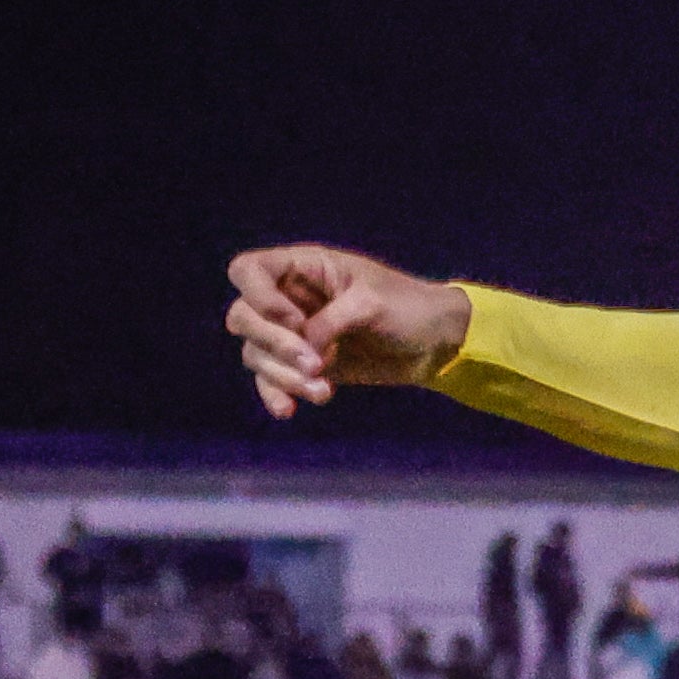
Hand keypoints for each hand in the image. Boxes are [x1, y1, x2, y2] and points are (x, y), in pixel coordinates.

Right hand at [227, 244, 472, 418]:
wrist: (435, 344)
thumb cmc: (408, 308)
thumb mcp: (370, 305)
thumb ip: (328, 322)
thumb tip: (300, 351)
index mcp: (303, 268)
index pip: (247, 270)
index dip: (258, 296)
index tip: (294, 320)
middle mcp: (289, 298)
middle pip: (243, 317)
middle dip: (275, 344)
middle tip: (317, 364)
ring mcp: (293, 333)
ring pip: (255, 353)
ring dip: (283, 376)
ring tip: (323, 391)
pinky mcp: (303, 366)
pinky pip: (270, 379)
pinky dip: (275, 394)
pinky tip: (290, 410)